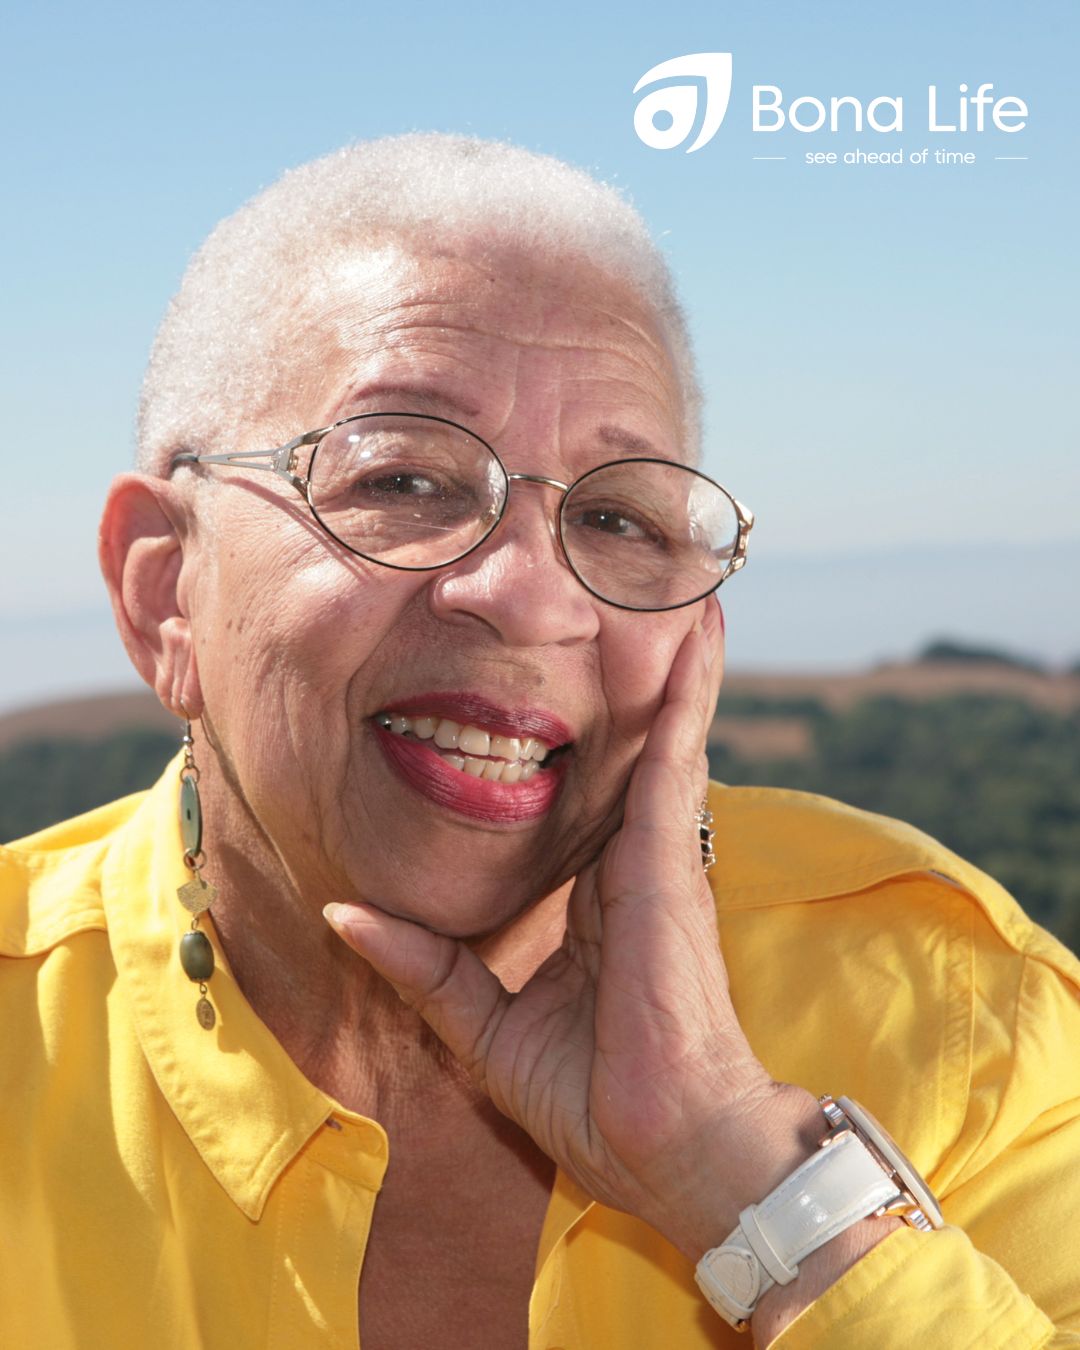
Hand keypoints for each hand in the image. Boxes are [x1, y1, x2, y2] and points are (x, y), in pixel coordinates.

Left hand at [325, 598, 812, 1256]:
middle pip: (628, 748)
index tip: (565, 688)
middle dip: (633, 676)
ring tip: (670, 584)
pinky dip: (688, 687)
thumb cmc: (592, 1097)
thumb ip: (421, 965)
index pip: (585, 798)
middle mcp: (630, 862)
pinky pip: (676, 749)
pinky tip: (693, 629)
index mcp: (595, 898)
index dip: (578, 741)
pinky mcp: (667, 852)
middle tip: (625, 598)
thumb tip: (344, 916)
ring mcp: (655, 852)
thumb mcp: (480, 1026)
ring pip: (662, 732)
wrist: (665, 1145)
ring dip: (669, 658)